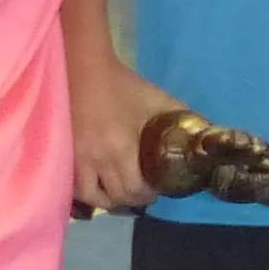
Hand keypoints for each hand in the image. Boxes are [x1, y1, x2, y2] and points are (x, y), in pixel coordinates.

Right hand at [68, 53, 184, 212]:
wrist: (85, 69)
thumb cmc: (123, 85)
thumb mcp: (157, 99)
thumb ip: (181, 117)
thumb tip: (204, 132)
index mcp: (121, 149)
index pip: (135, 190)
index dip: (149, 194)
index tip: (157, 188)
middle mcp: (97, 160)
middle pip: (116, 197)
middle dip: (133, 198)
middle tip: (143, 190)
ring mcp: (76, 159)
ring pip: (91, 197)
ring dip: (108, 199)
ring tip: (119, 191)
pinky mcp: (64, 154)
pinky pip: (74, 186)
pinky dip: (88, 191)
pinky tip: (98, 184)